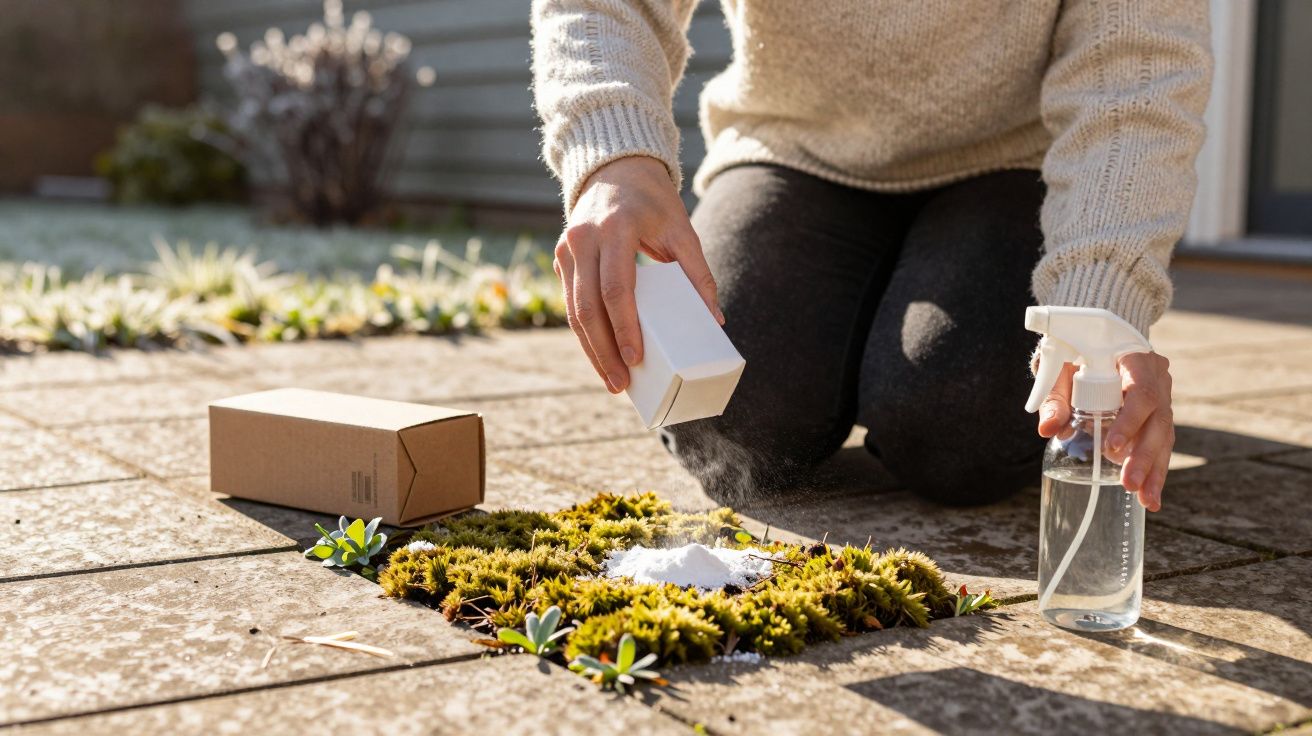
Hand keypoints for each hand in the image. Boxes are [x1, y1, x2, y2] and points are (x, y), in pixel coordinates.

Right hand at [554, 155, 722, 392]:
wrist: (615, 168)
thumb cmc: (653, 201)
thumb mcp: (681, 229)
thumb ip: (698, 273)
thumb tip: (714, 320)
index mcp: (614, 228)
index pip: (616, 288)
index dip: (625, 328)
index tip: (637, 359)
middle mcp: (583, 238)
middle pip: (588, 308)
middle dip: (604, 352)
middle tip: (622, 384)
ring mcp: (566, 248)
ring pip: (572, 311)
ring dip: (591, 350)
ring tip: (612, 380)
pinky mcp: (560, 258)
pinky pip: (570, 303)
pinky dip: (585, 333)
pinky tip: (601, 356)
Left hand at [1036, 352, 1173, 510]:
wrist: (1097, 339)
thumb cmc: (1076, 353)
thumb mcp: (1060, 368)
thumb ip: (1054, 396)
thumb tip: (1047, 429)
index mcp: (1137, 359)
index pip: (1141, 392)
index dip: (1129, 421)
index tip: (1111, 446)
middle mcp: (1158, 378)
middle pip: (1158, 420)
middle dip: (1144, 456)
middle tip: (1129, 484)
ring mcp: (1163, 396)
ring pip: (1164, 436)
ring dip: (1155, 470)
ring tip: (1147, 500)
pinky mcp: (1158, 415)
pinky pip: (1160, 443)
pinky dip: (1154, 469)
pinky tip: (1149, 495)